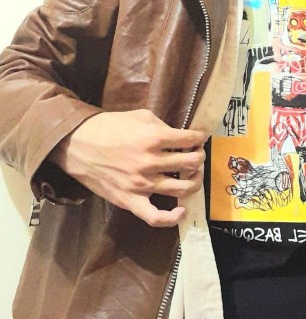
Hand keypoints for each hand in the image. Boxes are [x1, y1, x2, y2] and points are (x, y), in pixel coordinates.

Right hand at [50, 109, 206, 227]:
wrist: (77, 145)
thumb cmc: (108, 127)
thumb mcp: (139, 116)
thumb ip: (161, 125)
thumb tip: (179, 135)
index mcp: (153, 138)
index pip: (189, 140)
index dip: (199, 137)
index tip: (200, 137)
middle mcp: (150, 162)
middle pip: (190, 163)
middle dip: (199, 157)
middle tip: (198, 154)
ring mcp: (141, 185)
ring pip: (181, 188)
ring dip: (194, 181)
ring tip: (194, 175)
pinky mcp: (130, 201)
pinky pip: (155, 217)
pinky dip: (172, 217)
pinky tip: (181, 209)